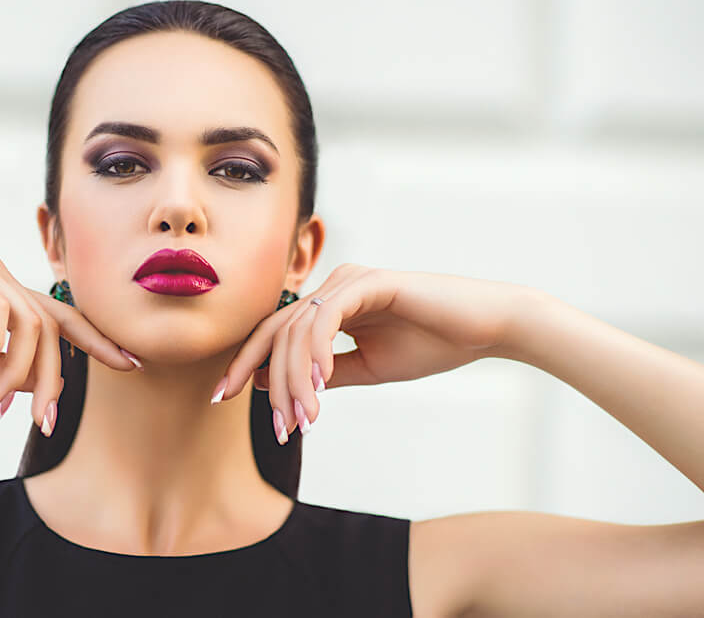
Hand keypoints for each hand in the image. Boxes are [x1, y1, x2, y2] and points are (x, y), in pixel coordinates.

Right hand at [0, 245, 136, 428]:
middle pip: (56, 326)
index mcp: (4, 296)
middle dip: (59, 377)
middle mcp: (2, 276)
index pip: (62, 319)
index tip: (131, 365)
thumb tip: (36, 387)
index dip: (98, 341)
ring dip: (20, 371)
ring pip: (32, 323)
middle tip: (47, 421)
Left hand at [215, 263, 535, 441]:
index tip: (223, 398)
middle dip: (263, 379)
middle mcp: (331, 287)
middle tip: (275, 427)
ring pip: (298, 331)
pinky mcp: (369, 282)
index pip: (273, 333)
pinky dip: (317, 352)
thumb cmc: (431, 346)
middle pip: (275, 331)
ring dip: (296, 381)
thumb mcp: (367, 369)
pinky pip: (326, 318)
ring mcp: (348, 281)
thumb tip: (271, 384)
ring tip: (304, 421)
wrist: (486, 328)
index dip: (246, 363)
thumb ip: (321, 374)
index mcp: (327, 305)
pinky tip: (320, 386)